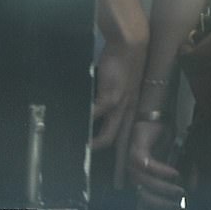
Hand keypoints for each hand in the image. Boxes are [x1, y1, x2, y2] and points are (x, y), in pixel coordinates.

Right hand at [92, 23, 148, 184]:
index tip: (119, 164)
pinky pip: (95, 116)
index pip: (129, 132)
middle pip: (121, 140)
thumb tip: (98, 102)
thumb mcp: (123, 80)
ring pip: (109, 136)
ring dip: (95, 144)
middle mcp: (130, 109)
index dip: (125, 150)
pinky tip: (77, 125)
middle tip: (101, 167)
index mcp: (133, 104)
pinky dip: (85, 122)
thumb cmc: (125, 57)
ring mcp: (120, 105)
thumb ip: (112, 93)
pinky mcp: (110, 97)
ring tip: (83, 149)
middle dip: (112, 157)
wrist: (130, 41)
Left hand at [129, 119, 184, 209]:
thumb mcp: (176, 160)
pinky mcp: (136, 152)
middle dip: (162, 204)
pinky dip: (162, 171)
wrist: (156, 116)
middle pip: (144, 198)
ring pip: (146, 184)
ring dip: (164, 189)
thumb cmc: (164, 139)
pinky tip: (174, 173)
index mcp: (141, 181)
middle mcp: (134, 175)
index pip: (142, 206)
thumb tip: (193, 189)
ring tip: (180, 191)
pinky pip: (148, 166)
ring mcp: (133, 165)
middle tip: (179, 206)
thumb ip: (183, 174)